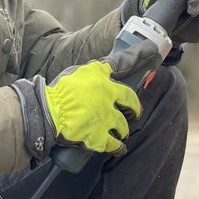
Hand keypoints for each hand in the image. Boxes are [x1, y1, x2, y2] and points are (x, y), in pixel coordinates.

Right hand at [11, 39, 160, 158]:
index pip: (123, 62)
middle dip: (134, 107)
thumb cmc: (55, 92)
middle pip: (130, 100)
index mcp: (100, 76)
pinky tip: (120, 148)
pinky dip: (119, 147)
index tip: (152, 51)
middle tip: (135, 112)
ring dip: (124, 128)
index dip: (139, 55)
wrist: (46, 113)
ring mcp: (105, 117)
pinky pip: (115, 145)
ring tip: (122, 132)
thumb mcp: (74, 73)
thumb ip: (90, 74)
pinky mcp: (99, 137)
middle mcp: (107, 95)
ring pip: (124, 125)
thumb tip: (101, 73)